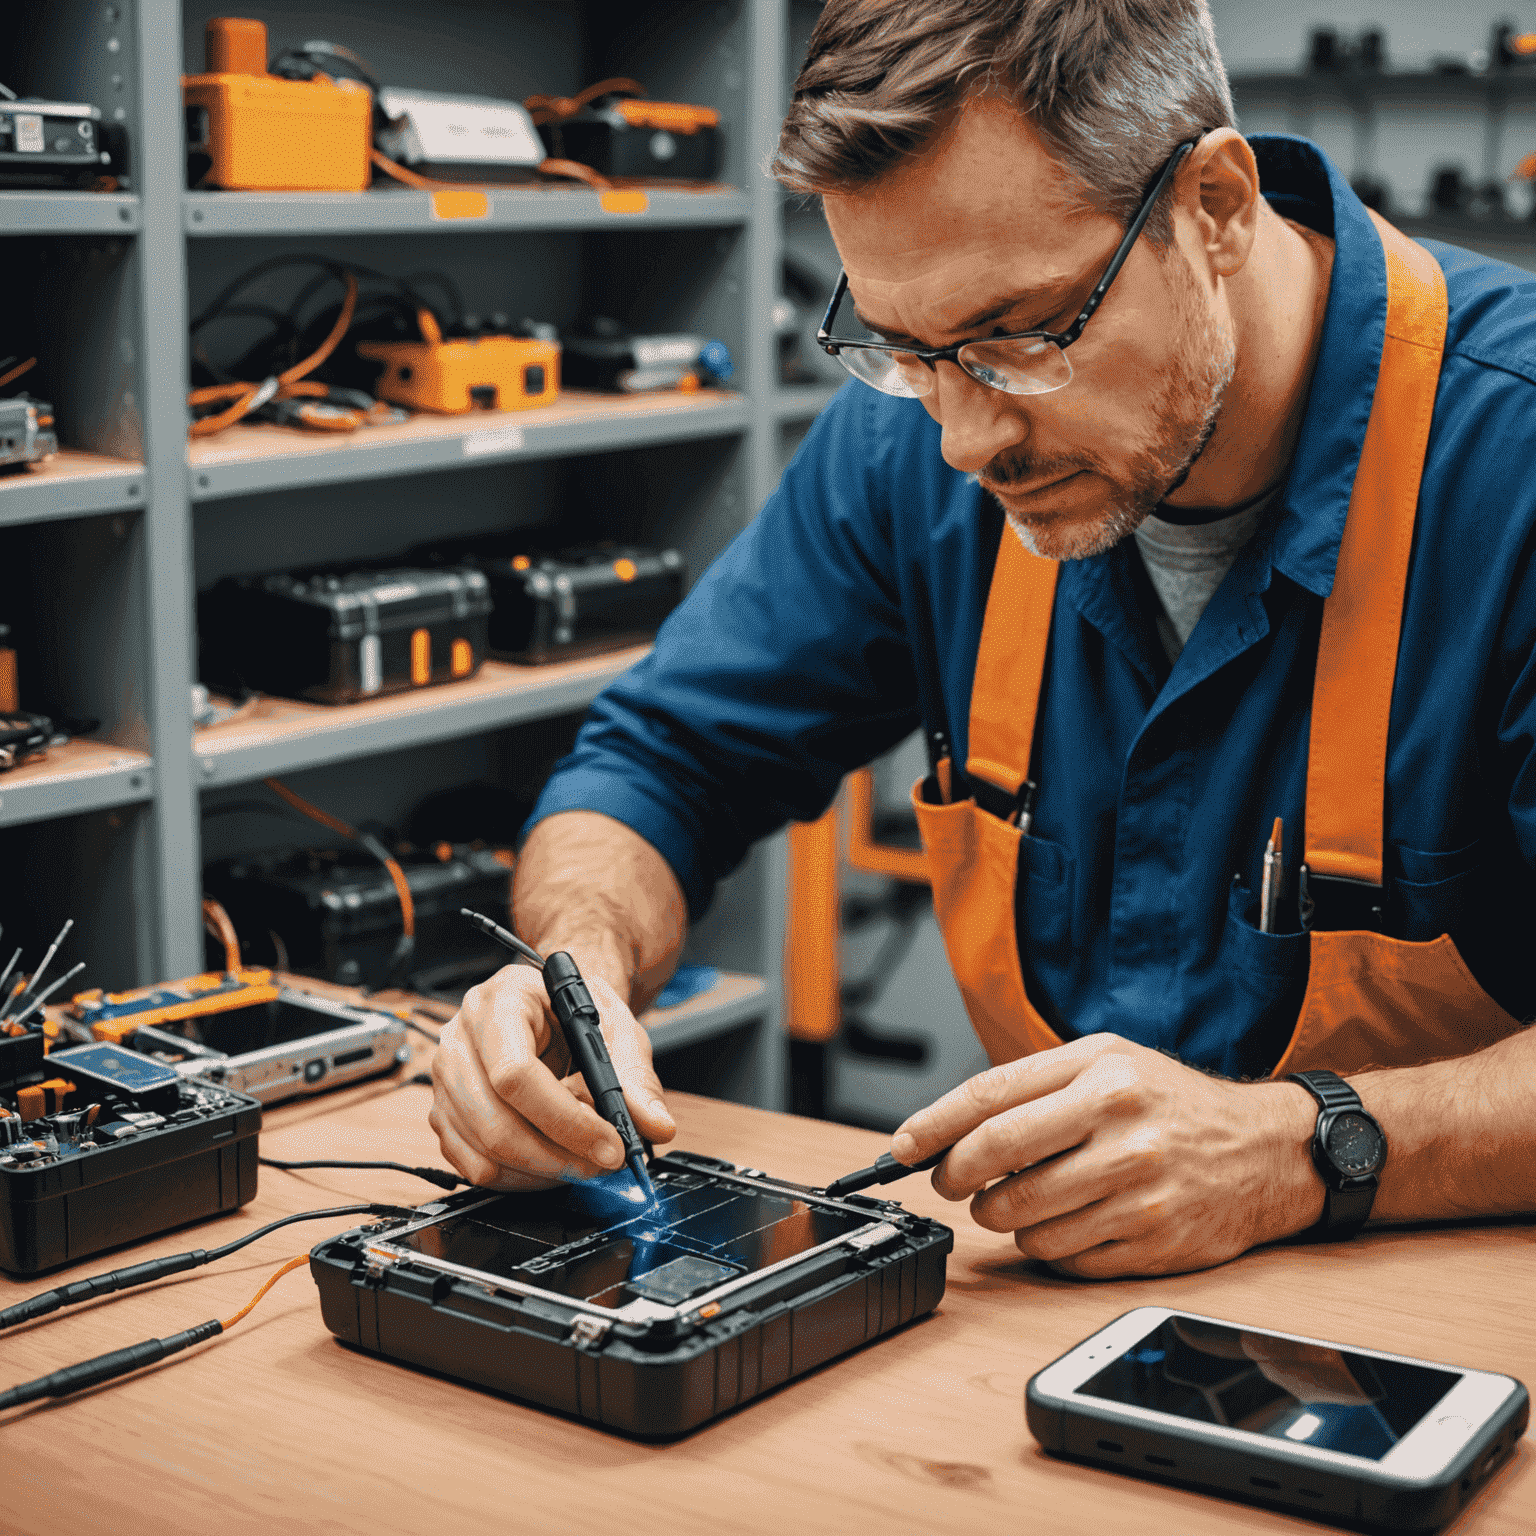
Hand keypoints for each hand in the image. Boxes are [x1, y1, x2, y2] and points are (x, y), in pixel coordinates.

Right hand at [430, 961, 675, 1189]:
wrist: (548, 1007)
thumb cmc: (573, 1011)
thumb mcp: (614, 1029)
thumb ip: (635, 1078)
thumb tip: (655, 1125)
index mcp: (500, 1002)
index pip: (515, 1071)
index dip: (565, 1119)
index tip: (609, 1144)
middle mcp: (460, 1038)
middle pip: (495, 1120)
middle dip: (557, 1155)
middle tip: (603, 1165)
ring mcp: (445, 1079)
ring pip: (484, 1150)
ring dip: (542, 1171)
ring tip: (583, 1161)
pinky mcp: (443, 1113)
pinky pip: (472, 1165)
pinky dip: (517, 1177)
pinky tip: (551, 1162)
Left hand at [890, 1034, 1320, 1277]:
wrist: (1265, 1152)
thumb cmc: (1171, 1104)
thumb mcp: (1109, 1062)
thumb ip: (1033, 1087)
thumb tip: (950, 1129)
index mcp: (1101, 1071)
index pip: (990, 1098)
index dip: (933, 1125)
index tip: (902, 1146)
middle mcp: (1119, 1125)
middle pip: (995, 1159)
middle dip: (955, 1176)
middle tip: (951, 1182)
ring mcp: (1137, 1187)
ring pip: (1023, 1217)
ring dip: (1002, 1215)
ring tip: (1018, 1199)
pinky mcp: (1150, 1241)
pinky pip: (1063, 1256)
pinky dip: (1045, 1245)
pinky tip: (1064, 1222)